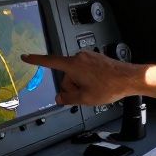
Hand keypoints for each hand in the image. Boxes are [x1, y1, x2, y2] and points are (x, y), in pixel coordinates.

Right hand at [21, 51, 155, 105]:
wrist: (129, 79)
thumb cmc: (109, 86)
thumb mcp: (85, 98)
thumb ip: (68, 99)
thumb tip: (60, 98)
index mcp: (73, 64)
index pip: (49, 61)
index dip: (36, 60)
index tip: (25, 56)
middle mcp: (79, 57)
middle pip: (66, 75)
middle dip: (72, 86)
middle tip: (86, 94)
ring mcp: (89, 56)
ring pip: (76, 74)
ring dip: (81, 84)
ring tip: (96, 90)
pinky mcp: (96, 58)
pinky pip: (85, 71)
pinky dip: (88, 79)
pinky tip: (99, 85)